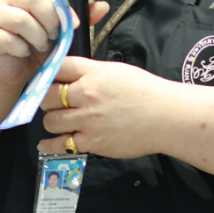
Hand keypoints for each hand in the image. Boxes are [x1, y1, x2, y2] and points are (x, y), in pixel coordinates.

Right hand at [0, 0, 107, 88]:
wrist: (13, 69)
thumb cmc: (37, 45)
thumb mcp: (60, 31)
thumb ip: (78, 18)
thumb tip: (103, 6)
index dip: (63, 9)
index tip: (72, 25)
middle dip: (50, 21)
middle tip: (53, 37)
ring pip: (21, 20)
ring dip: (37, 37)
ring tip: (41, 46)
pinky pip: (8, 39)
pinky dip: (21, 49)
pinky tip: (24, 52)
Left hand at [37, 57, 179, 159]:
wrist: (167, 117)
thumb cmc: (146, 92)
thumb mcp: (116, 71)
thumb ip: (91, 71)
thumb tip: (70, 76)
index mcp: (93, 73)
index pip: (58, 67)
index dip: (49, 73)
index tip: (47, 80)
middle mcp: (87, 95)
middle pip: (47, 96)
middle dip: (47, 99)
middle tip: (53, 103)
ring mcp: (88, 120)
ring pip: (50, 120)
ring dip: (52, 121)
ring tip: (59, 121)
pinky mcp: (92, 142)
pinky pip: (61, 144)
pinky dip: (50, 145)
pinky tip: (46, 144)